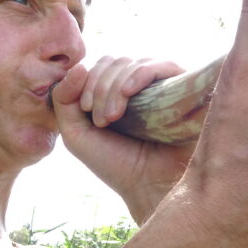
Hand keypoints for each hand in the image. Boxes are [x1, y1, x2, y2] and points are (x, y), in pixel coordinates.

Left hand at [52, 57, 195, 223]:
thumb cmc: (116, 163)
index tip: (85, 110)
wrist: (150, 186)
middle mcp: (140, 84)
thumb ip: (63, 99)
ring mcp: (162, 84)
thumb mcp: (76, 133)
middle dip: (99, 86)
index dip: (86, 80)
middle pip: (113, 61)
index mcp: (116, 91)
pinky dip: (138, 74)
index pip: (98, 65)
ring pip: (132, 63)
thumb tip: (79, 66)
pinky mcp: (183, 86)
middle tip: (100, 119)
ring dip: (114, 87)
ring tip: (112, 118)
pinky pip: (160, 65)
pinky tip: (129, 92)